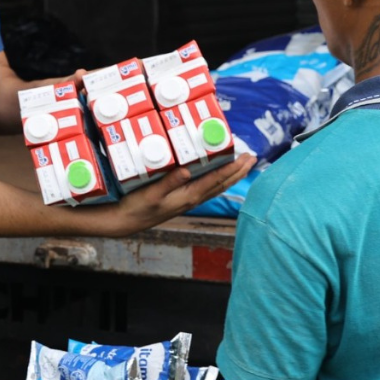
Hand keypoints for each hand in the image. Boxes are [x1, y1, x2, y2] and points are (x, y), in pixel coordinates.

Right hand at [108, 153, 256, 235]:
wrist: (127, 222)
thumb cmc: (138, 207)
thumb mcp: (151, 193)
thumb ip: (169, 181)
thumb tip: (187, 169)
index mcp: (189, 196)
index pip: (216, 180)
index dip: (232, 168)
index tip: (245, 157)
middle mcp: (193, 199)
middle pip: (222, 183)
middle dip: (238, 171)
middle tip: (253, 157)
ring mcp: (189, 200)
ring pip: (217, 186)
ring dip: (232, 175)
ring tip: (243, 165)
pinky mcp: (182, 199)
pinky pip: (207, 188)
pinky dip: (218, 179)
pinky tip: (219, 176)